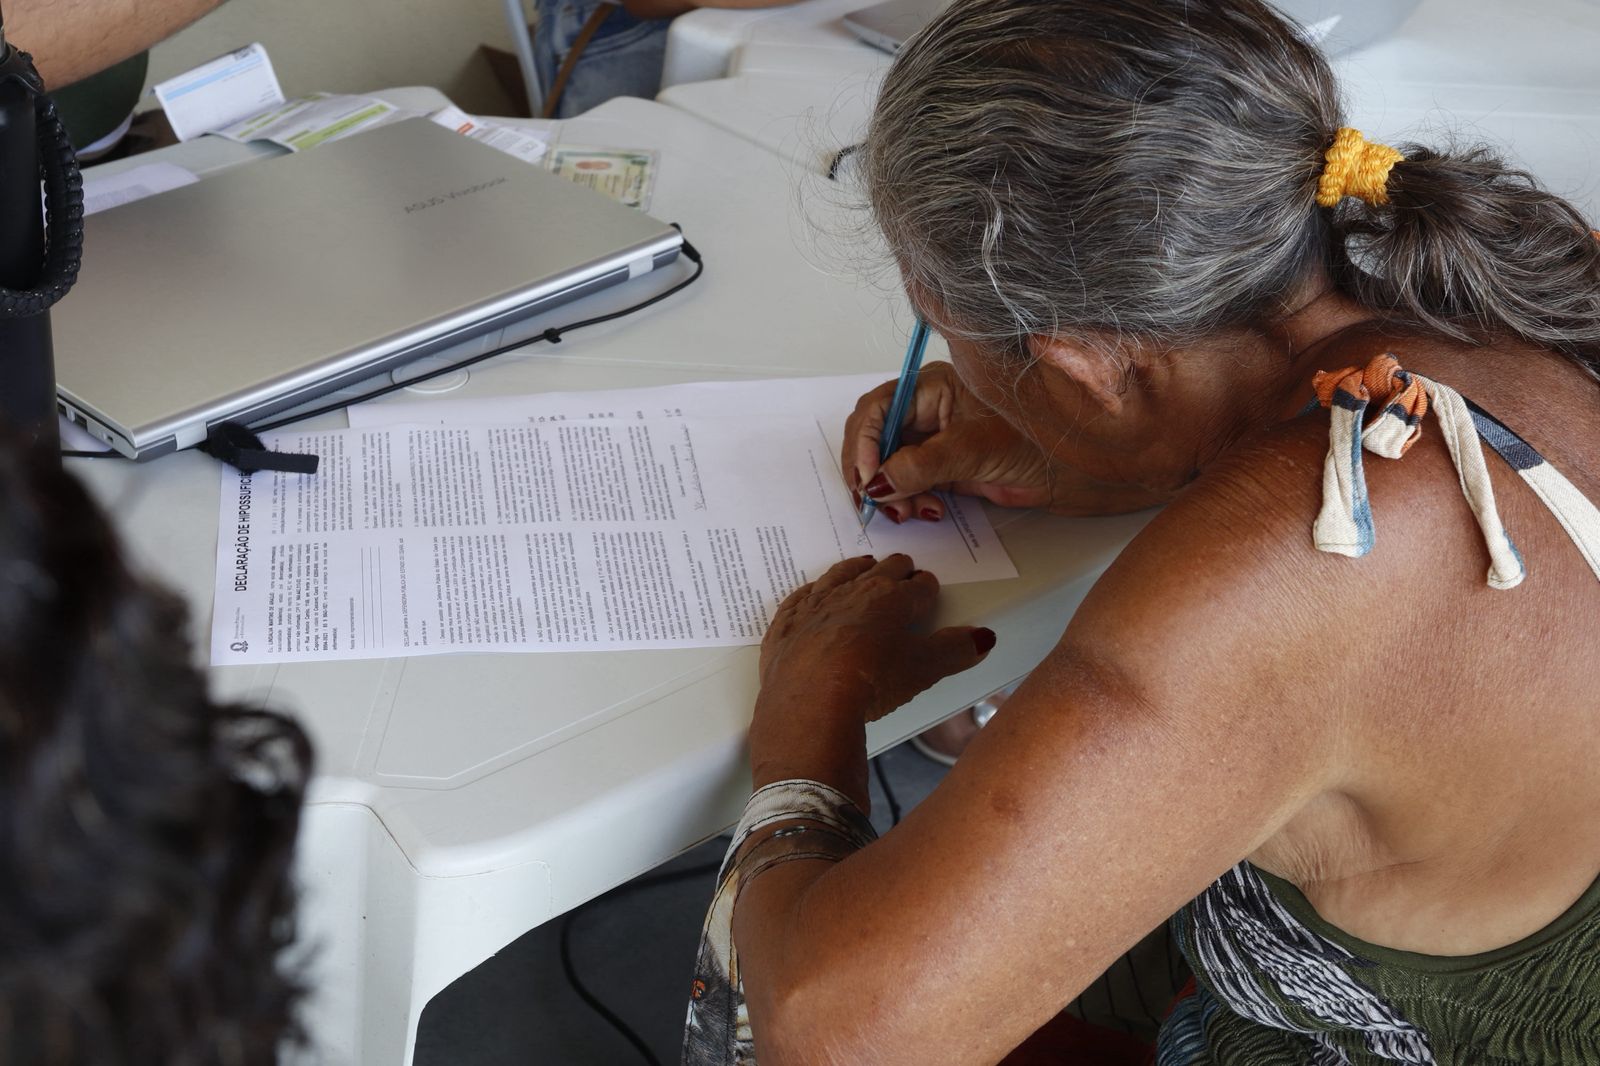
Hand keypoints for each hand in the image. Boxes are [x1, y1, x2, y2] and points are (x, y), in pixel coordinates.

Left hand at [757, 554, 994, 724]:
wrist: (809, 704)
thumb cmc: (870, 682)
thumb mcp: (924, 670)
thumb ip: (955, 650)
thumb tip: (982, 638)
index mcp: (891, 599)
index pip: (917, 586)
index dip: (926, 587)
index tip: (928, 589)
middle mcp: (852, 592)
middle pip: (881, 571)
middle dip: (896, 570)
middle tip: (904, 574)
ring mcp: (815, 606)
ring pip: (839, 575)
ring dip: (855, 569)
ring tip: (864, 565)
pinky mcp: (785, 625)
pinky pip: (800, 597)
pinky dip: (811, 592)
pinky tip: (812, 592)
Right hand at [841, 361, 1167, 519]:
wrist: (1078, 471)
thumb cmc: (1040, 441)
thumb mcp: (975, 450)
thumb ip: (923, 465)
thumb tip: (878, 482)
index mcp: (934, 386)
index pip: (877, 407)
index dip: (863, 441)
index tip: (866, 476)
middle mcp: (929, 409)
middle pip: (874, 436)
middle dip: (869, 471)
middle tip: (874, 502)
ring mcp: (934, 439)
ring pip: (887, 464)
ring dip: (888, 492)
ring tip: (906, 513)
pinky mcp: (944, 468)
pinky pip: (907, 484)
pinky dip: (906, 501)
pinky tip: (925, 512)